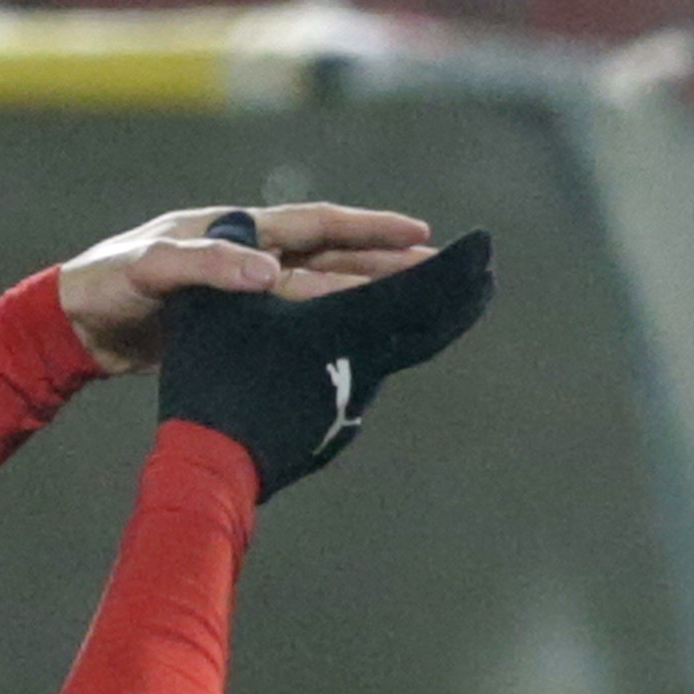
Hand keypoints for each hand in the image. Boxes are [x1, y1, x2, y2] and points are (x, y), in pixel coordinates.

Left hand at [59, 204, 437, 375]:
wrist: (69, 326)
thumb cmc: (105, 285)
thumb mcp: (151, 269)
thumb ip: (207, 267)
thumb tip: (270, 272)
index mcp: (235, 230)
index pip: (316, 225)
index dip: (367, 229)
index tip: (418, 234)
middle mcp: (245, 255)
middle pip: (327, 256)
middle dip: (380, 262)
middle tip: (435, 270)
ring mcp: (239, 291)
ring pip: (314, 290)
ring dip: (357, 295)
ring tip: (405, 305)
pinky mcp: (229, 326)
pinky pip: (288, 323)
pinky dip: (319, 329)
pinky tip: (344, 344)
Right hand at [157, 225, 492, 495]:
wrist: (208, 463)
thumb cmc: (212, 376)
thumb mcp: (217, 304)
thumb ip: (234, 260)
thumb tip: (240, 230)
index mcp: (344, 321)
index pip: (420, 286)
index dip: (455, 262)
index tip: (484, 245)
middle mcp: (363, 362)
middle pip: (428, 326)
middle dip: (458, 296)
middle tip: (484, 279)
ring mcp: (352, 402)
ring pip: (397, 356)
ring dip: (418, 328)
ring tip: (428, 312)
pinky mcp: (334, 431)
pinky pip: (366, 384)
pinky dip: (376, 362)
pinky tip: (363, 360)